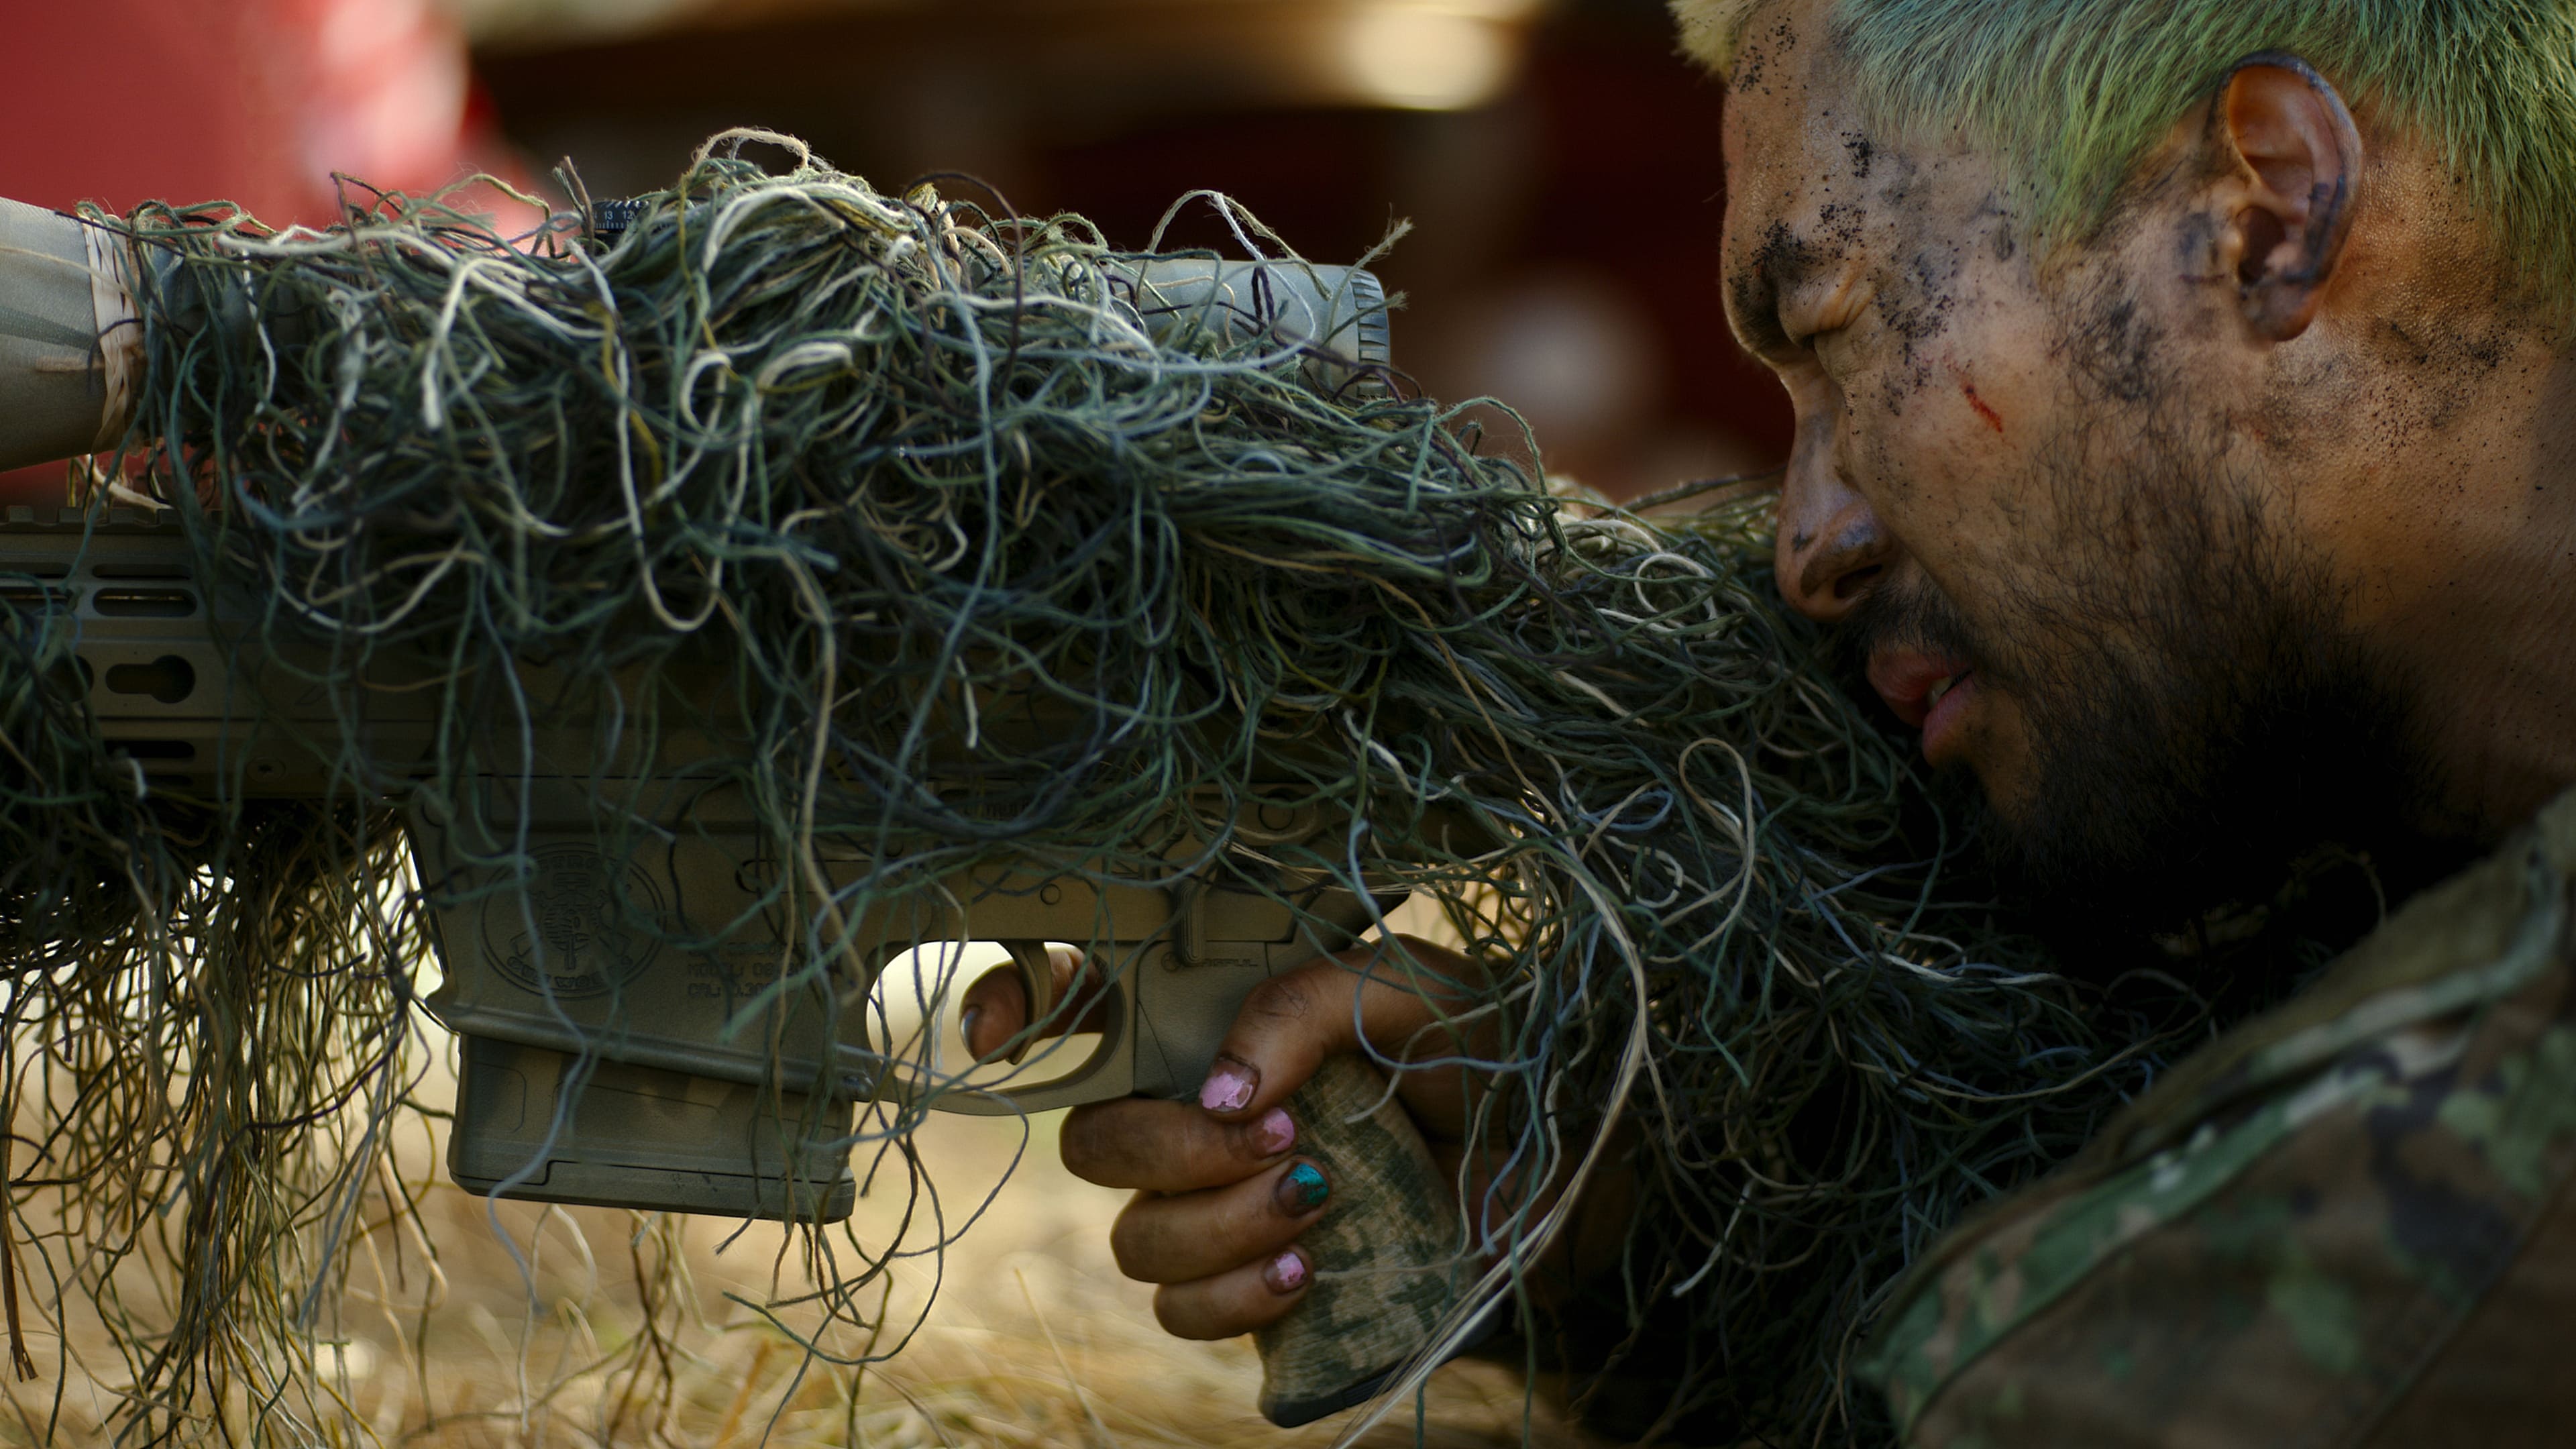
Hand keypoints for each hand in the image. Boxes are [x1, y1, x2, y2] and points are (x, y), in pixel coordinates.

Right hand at [961, 936, 1626, 1341]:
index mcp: (1226, 1020)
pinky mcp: (1260, 1288)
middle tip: (1279, 1133)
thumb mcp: (1408, 991)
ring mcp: (1226, 1205)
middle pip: (1096, 1142)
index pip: (1083, 1003)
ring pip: (1135, 1238)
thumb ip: (1303, 1007)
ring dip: (1216, 1225)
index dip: (1016, 1008)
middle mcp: (1208, 1111)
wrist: (1577, 1162)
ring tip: (1320, 1203)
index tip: (992, 1036)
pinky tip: (1308, 1268)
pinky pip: (1185, 1313)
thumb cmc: (1493, 1050)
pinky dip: (1232, 1297)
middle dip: (1169, 1147)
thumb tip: (1218, 1091)